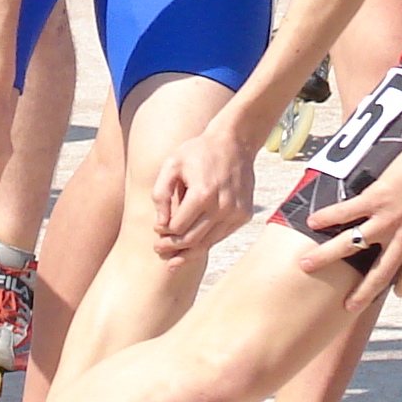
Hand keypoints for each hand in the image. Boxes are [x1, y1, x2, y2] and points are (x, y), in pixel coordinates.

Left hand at [151, 124, 256, 258]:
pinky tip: (193, 246)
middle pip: (192, 240)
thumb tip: (160, 226)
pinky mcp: (244, 215)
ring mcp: (236, 212)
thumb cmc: (198, 152)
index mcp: (203, 194)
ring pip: (208, 243)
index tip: (157, 230)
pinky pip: (221, 236)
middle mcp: (222, 207)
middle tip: (159, 250)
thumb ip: (161, 195)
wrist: (235, 142)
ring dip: (188, 252)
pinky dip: (206, 242)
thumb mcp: (172, 165)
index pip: (178, 227)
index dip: (164, 232)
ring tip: (172, 260)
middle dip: (172, 248)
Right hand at [299, 137, 401, 302]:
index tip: (392, 291)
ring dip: (326, 257)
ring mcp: (386, 221)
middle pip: (377, 275)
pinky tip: (311, 222)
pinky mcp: (374, 199)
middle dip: (360, 294)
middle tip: (346, 307)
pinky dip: (327, 217)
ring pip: (350, 246)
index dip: (401, 286)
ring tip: (306, 265)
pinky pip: (346, 212)